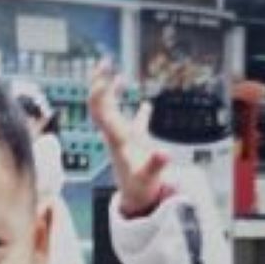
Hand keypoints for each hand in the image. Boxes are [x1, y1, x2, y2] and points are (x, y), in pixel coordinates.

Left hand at [88, 60, 168, 213]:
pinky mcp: (133, 145)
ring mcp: (122, 139)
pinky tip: (146, 104)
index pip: (102, 112)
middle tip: (104, 61)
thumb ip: (156, 164)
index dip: (100, 92)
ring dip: (111, 92)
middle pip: (100, 106)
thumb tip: (164, 154)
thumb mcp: (148, 177)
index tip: (103, 74)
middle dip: (100, 84)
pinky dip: (138, 113)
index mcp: (116, 139)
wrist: (136, 201)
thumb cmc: (139, 189)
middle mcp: (115, 136)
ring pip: (112, 111)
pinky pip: (133, 124)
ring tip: (114, 72)